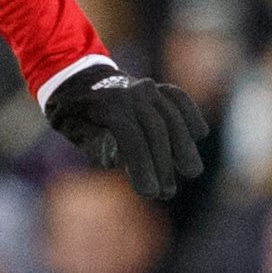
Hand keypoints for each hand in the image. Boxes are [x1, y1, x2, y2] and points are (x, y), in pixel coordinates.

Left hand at [46, 63, 207, 200]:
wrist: (79, 80)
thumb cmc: (75, 114)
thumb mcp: (73, 129)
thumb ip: (95, 143)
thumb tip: (118, 158)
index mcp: (106, 105)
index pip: (131, 137)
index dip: (143, 166)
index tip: (150, 192)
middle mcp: (130, 92)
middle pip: (156, 130)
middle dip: (164, 164)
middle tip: (167, 193)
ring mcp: (147, 87)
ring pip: (172, 116)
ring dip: (184, 146)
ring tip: (190, 171)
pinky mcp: (158, 88)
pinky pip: (179, 99)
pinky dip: (190, 114)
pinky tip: (198, 135)